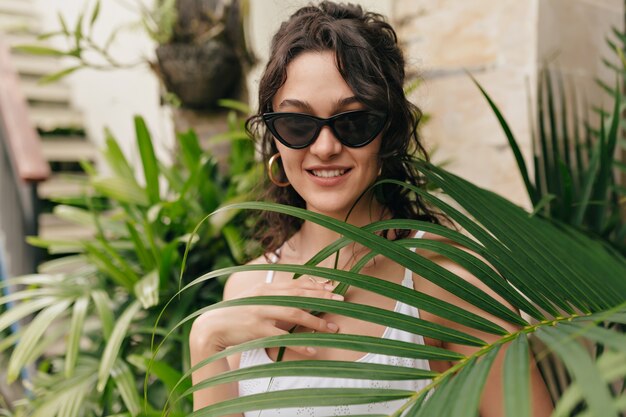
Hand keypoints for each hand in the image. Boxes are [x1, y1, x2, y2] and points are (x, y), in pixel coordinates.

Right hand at [190, 279, 342, 356]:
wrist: (211, 326)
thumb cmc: (237, 313)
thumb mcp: (256, 299)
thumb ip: (274, 295)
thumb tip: (298, 294)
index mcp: (266, 288)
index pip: (296, 284)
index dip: (316, 285)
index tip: (334, 288)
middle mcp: (265, 297)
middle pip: (299, 296)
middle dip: (322, 298)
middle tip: (341, 301)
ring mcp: (260, 313)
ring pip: (294, 314)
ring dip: (316, 321)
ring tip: (333, 328)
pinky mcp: (256, 330)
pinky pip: (282, 337)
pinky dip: (299, 343)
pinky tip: (313, 348)